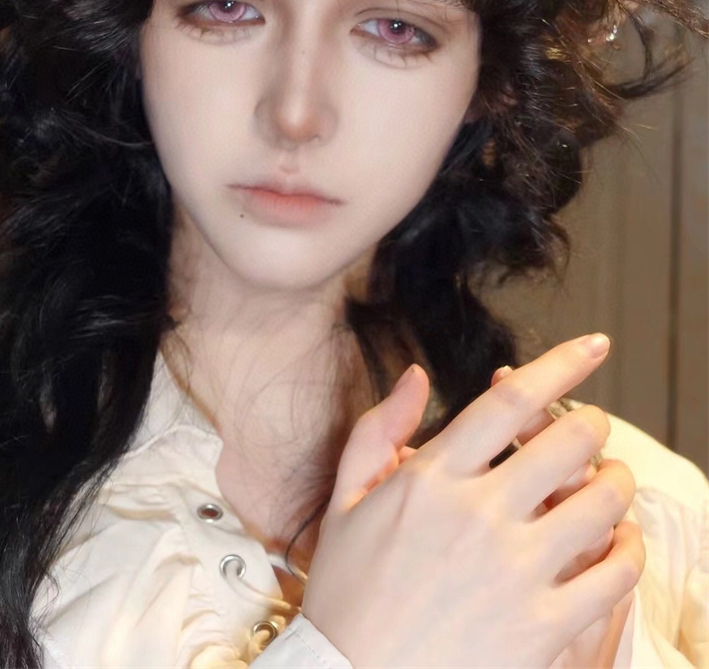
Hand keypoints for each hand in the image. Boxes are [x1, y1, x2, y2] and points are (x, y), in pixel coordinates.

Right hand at [301, 334, 644, 668]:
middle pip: (568, 441)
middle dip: (594, 423)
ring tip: (612, 480)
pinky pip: (613, 576)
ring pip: (601, 502)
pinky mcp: (542, 628)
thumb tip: (414, 373)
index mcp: (431, 478)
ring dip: (618, 481)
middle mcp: (477, 514)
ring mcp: (514, 572)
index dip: (561, 363)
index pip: (510, 400)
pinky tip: (621, 543)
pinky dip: (629, 550)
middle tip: (595, 426)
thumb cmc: (346, 596)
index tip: (593, 345)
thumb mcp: (343, 502)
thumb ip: (378, 429)